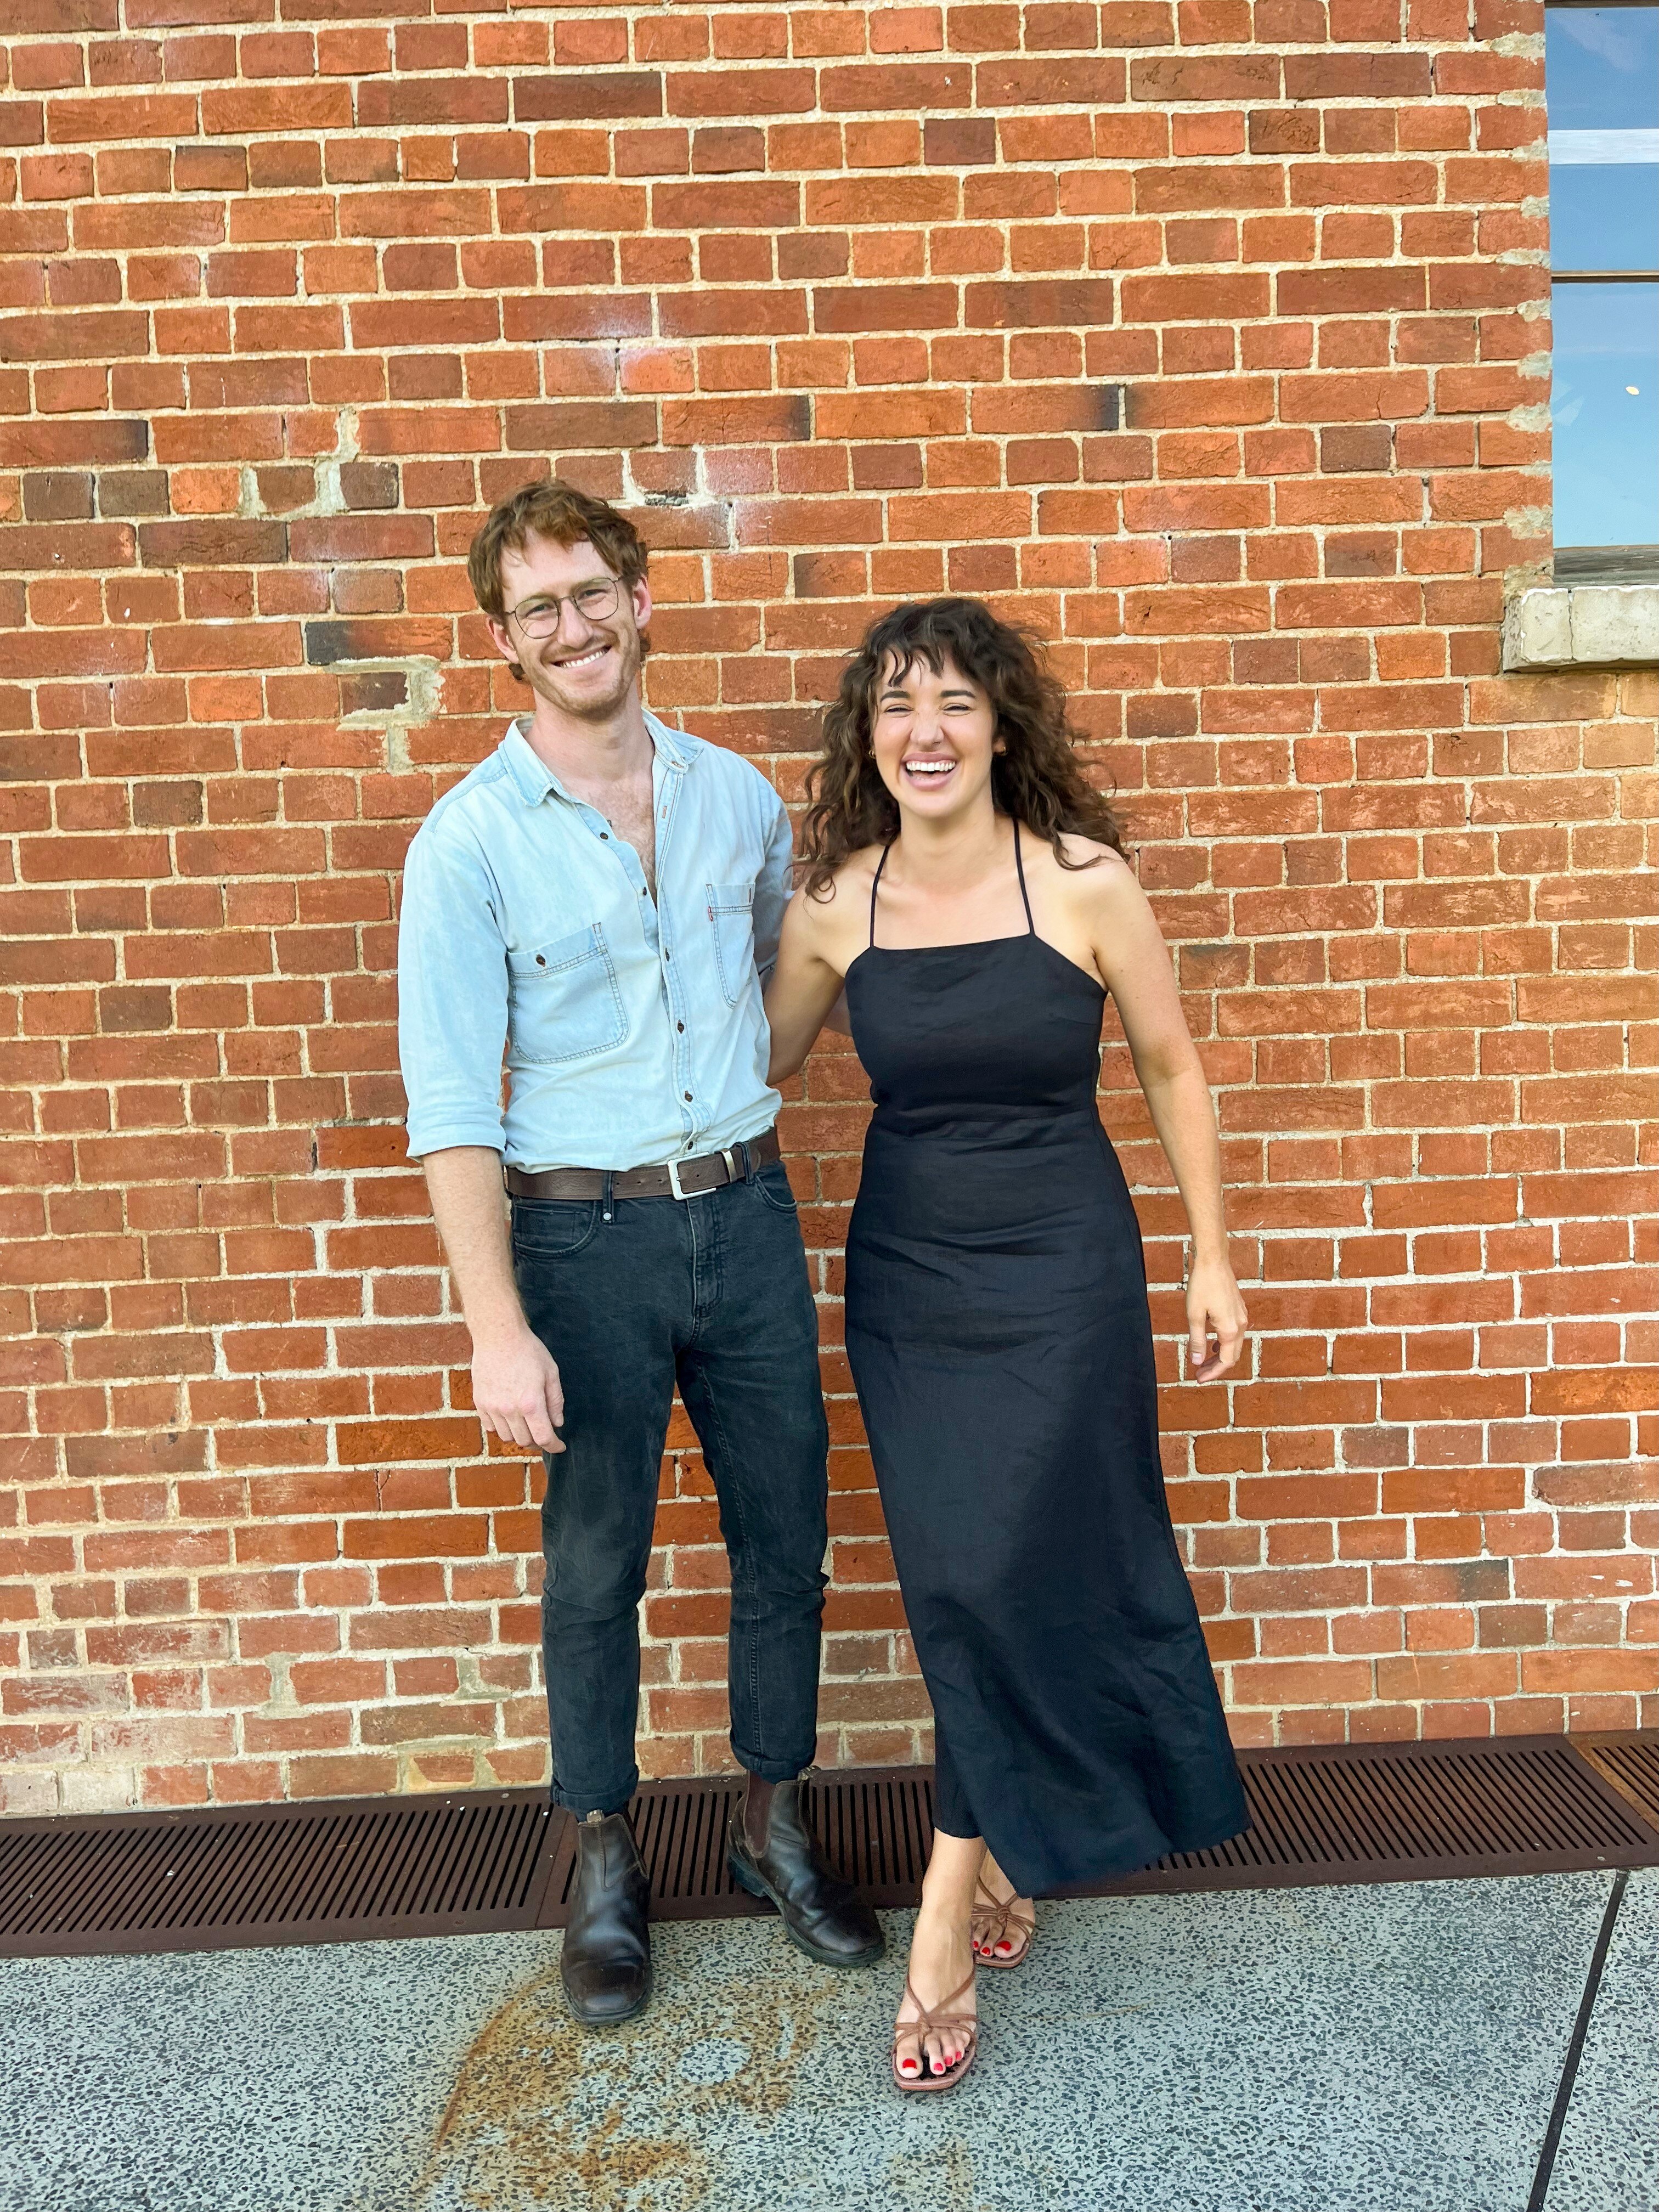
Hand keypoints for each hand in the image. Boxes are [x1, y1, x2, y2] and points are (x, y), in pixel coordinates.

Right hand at [471, 1324, 565, 1454]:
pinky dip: (501, 1428)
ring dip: (519, 1435)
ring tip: (527, 1424)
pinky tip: (509, 1418)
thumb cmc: (528, 1350)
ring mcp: (492, 1407)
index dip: (554, 1446)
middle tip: (544, 1433)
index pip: (543, 1438)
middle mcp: (510, 1409)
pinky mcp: (479, 1402)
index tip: (559, 1447)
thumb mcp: (551, 1373)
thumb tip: (557, 1423)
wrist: (498, 1335)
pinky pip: (490, 1427)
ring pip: (507, 1437)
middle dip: (538, 1441)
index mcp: (531, 1403)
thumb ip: (555, 1401)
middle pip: (525, 1441)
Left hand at [1185, 1253, 1247, 1381]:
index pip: (1225, 1361)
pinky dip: (1223, 1343)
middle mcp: (1241, 1325)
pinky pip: (1234, 1333)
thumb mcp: (1194, 1315)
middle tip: (1199, 1373)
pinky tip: (1211, 1343)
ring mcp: (1242, 1316)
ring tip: (1203, 1361)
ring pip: (1233, 1345)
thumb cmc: (1202, 1285)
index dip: (1213, 1373)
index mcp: (1231, 1329)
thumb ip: (1197, 1340)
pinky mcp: (1239, 1309)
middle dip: (1216, 1367)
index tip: (1199, 1378)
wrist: (1213, 1260)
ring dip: (1219, 1355)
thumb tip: (1197, 1361)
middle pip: (1231, 1356)